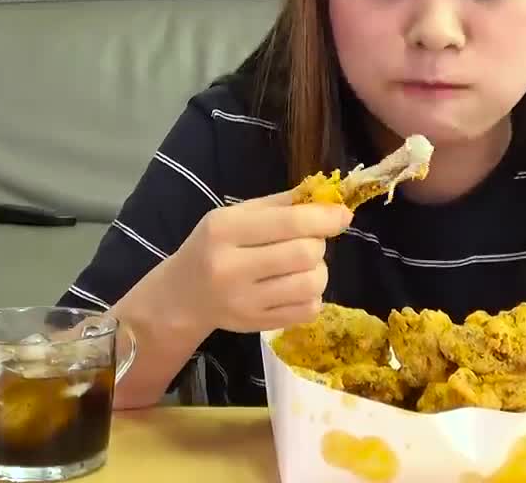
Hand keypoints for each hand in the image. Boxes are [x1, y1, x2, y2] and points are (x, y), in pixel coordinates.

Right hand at [156, 189, 351, 333]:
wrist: (182, 297)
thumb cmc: (211, 247)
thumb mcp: (233, 216)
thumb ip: (278, 205)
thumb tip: (328, 200)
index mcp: (224, 231)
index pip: (288, 223)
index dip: (324, 218)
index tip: (343, 215)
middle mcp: (231, 268)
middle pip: (305, 254)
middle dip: (318, 244)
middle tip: (307, 242)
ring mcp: (244, 302)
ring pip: (311, 284)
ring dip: (318, 270)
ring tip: (302, 266)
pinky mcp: (258, 325)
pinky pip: (308, 310)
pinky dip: (312, 295)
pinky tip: (295, 287)